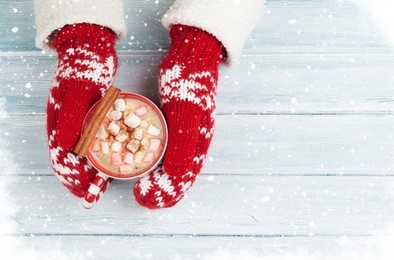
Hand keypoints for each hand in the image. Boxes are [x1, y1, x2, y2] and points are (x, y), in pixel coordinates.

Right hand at [46, 23, 117, 207]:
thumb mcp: (80, 89)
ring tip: (101, 185)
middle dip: (80, 180)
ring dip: (88, 171)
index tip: (84, 192)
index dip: (71, 178)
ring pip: (79, 154)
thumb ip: (72, 115)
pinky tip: (109, 161)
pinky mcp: (90, 117)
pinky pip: (91, 143)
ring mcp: (77, 121)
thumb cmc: (85, 67)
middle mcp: (66, 125)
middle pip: (68, 160)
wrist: (91, 47)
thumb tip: (64, 146)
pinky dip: (98, 156)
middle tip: (93, 196)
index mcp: (58, 121)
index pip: (60, 158)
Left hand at [133, 25, 223, 208]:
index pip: (183, 177)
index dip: (164, 192)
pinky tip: (143, 164)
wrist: (191, 56)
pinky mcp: (175, 127)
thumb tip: (176, 177)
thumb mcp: (185, 109)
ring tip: (142, 188)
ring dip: (159, 181)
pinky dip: (155, 164)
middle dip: (161, 192)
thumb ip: (183, 142)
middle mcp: (193, 143)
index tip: (142, 194)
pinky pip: (166, 153)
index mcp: (198, 143)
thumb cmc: (189, 80)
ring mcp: (185, 135)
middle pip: (179, 177)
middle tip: (140, 197)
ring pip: (173, 168)